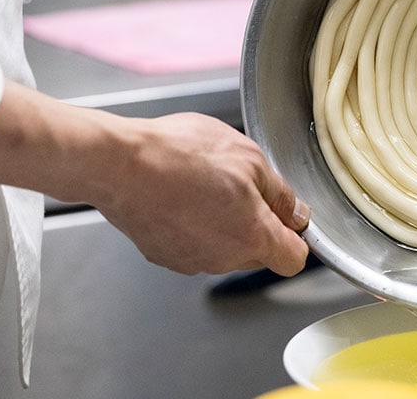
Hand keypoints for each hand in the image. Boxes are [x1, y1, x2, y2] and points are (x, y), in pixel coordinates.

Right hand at [0, 81, 310, 276]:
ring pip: (224, 247)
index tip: (287, 215)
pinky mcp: (165, 255)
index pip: (295, 259)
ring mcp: (192, 260)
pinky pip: (193, 243)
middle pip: (258, 252)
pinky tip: (180, 194)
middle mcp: (224, 258)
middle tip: (239, 184)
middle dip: (257, 223)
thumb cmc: (179, 155)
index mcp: (253, 236)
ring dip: (222, 221)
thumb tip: (297, 213)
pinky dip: (193, 224)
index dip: (296, 235)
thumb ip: (280, 193)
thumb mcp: (248, 157)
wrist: (120, 164)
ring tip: (203, 183)